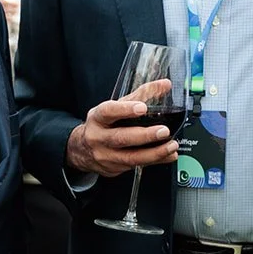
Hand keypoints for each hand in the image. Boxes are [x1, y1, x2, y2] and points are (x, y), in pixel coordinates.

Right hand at [64, 79, 179, 176]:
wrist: (81, 150)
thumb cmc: (102, 125)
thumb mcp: (115, 107)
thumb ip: (140, 95)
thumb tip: (165, 85)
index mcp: (97, 118)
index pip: (108, 112)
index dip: (125, 109)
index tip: (142, 108)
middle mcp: (98, 138)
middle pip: (121, 138)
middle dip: (145, 135)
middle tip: (164, 131)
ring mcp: (106, 156)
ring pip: (131, 157)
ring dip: (155, 153)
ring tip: (171, 146)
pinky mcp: (114, 169)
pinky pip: (137, 165)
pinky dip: (156, 160)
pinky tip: (168, 155)